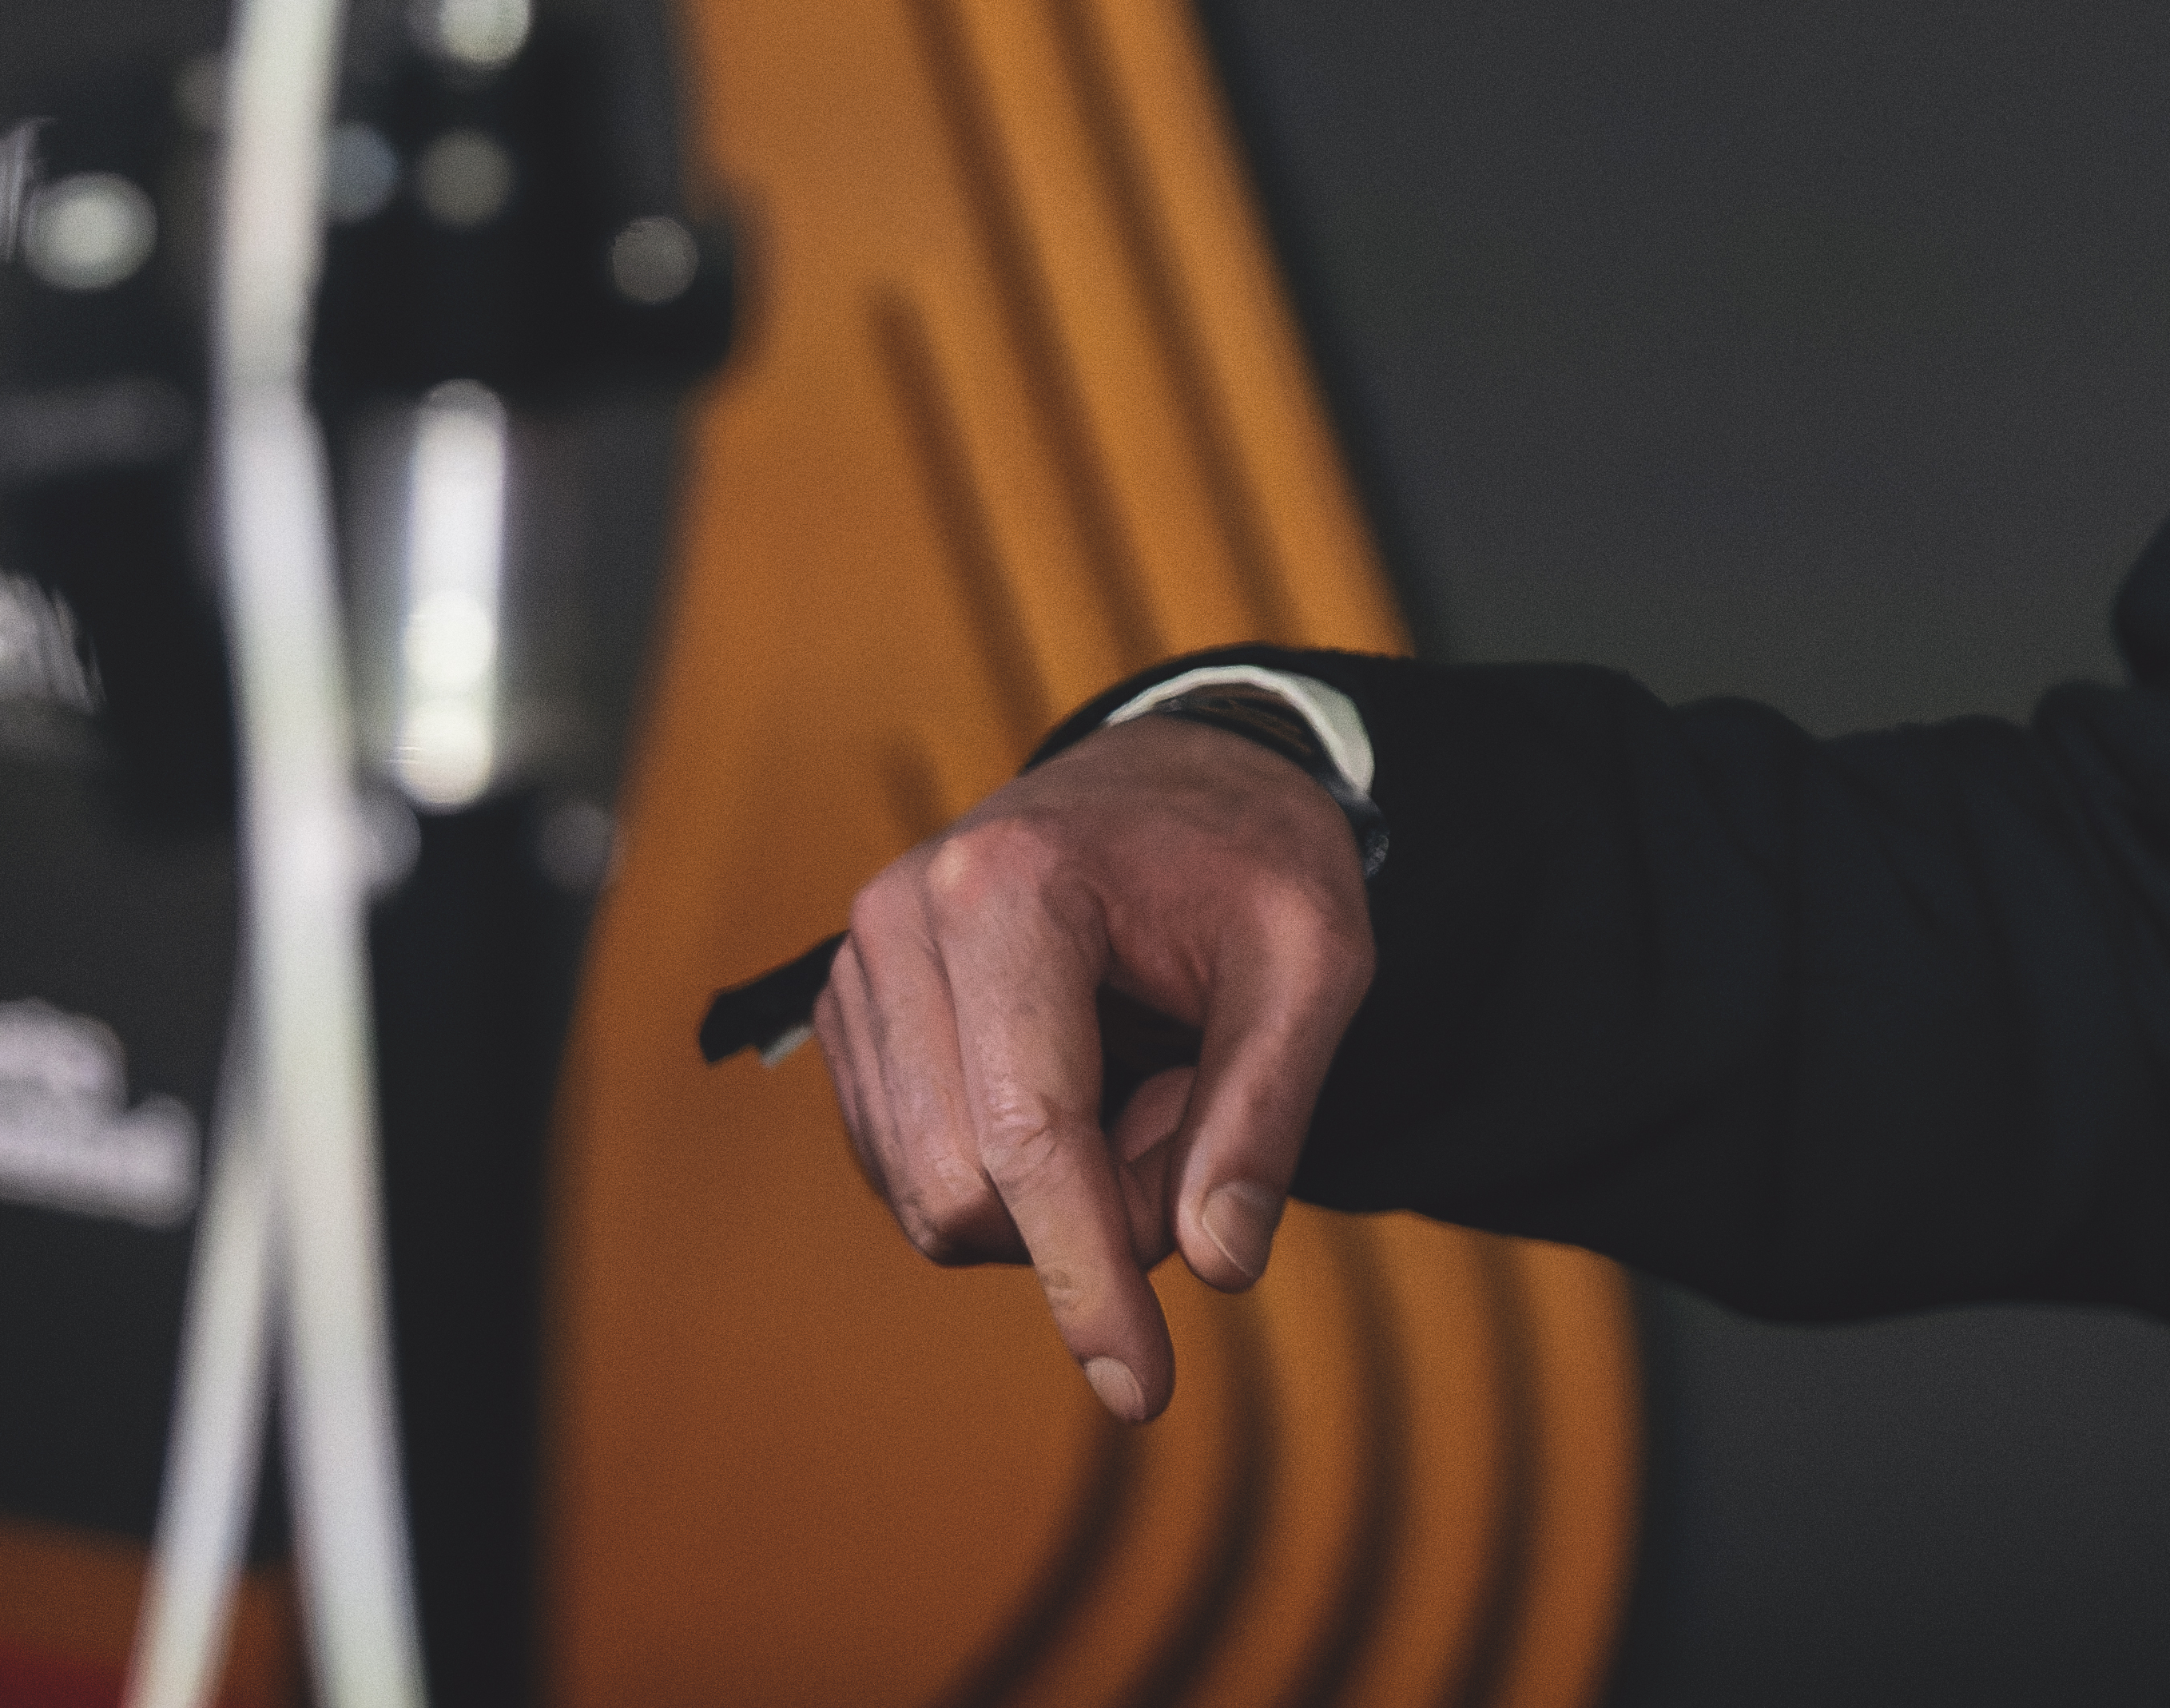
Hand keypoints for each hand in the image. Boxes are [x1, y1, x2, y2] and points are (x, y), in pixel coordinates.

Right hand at [818, 716, 1371, 1424]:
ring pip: (934, 1201)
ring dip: (1063, 1194)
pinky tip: (1085, 1086)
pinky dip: (1017, 1178)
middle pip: (966, 1192)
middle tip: (1191, 1113)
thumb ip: (1268, 1113)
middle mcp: (896, 925)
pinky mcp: (851, 1025)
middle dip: (1094, 1214)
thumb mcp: (1317, 962)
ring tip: (1146, 1078)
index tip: (1141, 1388)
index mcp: (1004, 888)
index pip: (1026, 1139)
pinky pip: (917, 1179)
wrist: (1183, 781)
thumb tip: (1215, 1263)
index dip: (1086, 1280)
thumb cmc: (1256, 862)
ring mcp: (856, 976)